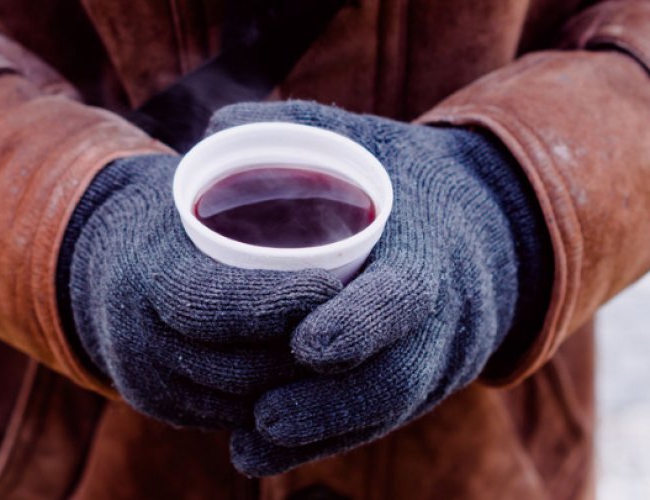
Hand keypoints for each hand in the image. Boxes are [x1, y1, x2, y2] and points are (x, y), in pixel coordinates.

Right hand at [66, 152, 341, 428]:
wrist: (103, 264)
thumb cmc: (165, 216)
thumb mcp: (188, 185)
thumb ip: (239, 170)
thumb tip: (311, 140)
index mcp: (142, 276)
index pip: (212, 303)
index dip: (278, 302)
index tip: (333, 286)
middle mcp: (136, 340)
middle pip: (237, 366)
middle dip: (302, 356)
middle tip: (358, 330)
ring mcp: (146, 382)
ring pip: (241, 401)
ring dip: (296, 386)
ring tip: (345, 357)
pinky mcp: (159, 406)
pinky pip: (229, 415)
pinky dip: (273, 401)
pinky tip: (309, 379)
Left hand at [206, 101, 544, 474]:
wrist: (483, 225)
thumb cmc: (409, 180)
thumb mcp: (368, 140)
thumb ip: (298, 127)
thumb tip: (216, 129)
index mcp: (433, 251)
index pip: (408, 298)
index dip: (363, 325)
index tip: (307, 346)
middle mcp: (447, 315)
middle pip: (398, 376)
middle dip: (333, 404)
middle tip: (264, 415)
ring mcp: (442, 356)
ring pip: (388, 411)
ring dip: (323, 435)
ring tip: (252, 446)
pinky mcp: (428, 381)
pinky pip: (383, 422)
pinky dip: (330, 441)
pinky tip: (268, 455)